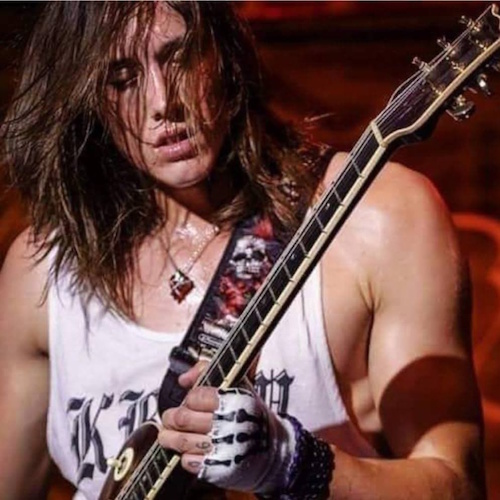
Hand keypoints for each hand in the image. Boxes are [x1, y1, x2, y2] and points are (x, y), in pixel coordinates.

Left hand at [159, 363, 296, 494]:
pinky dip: (183, 456)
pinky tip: (187, 451)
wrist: (272, 448)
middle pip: (183, 418)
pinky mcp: (218, 469)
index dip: (188, 399)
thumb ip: (207, 371)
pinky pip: (189, 462)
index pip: (196, 396)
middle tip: (170, 417)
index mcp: (234, 399)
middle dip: (171, 418)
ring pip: (182, 441)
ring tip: (166, 435)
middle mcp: (228, 423)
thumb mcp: (237, 384)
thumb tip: (184, 378)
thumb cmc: (249, 413)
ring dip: (169, 438)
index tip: (189, 401)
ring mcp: (223, 448)